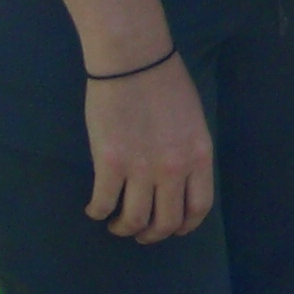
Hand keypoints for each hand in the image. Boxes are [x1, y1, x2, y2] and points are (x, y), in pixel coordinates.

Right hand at [85, 56, 215, 243]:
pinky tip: (94, 209)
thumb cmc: (165, 82)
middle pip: (166, 222)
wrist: (133, 59)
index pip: (198, 207)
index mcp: (199, 157)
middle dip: (153, 234)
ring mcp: (141, 169)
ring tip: (115, 224)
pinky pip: (104, 202)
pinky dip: (97, 212)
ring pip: (134, 220)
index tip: (174, 229)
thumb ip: (188, 153)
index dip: (185, 226)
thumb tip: (178, 180)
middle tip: (141, 232)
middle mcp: (174, 169)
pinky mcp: (110, 163)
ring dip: (123, 228)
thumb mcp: (192, 122)